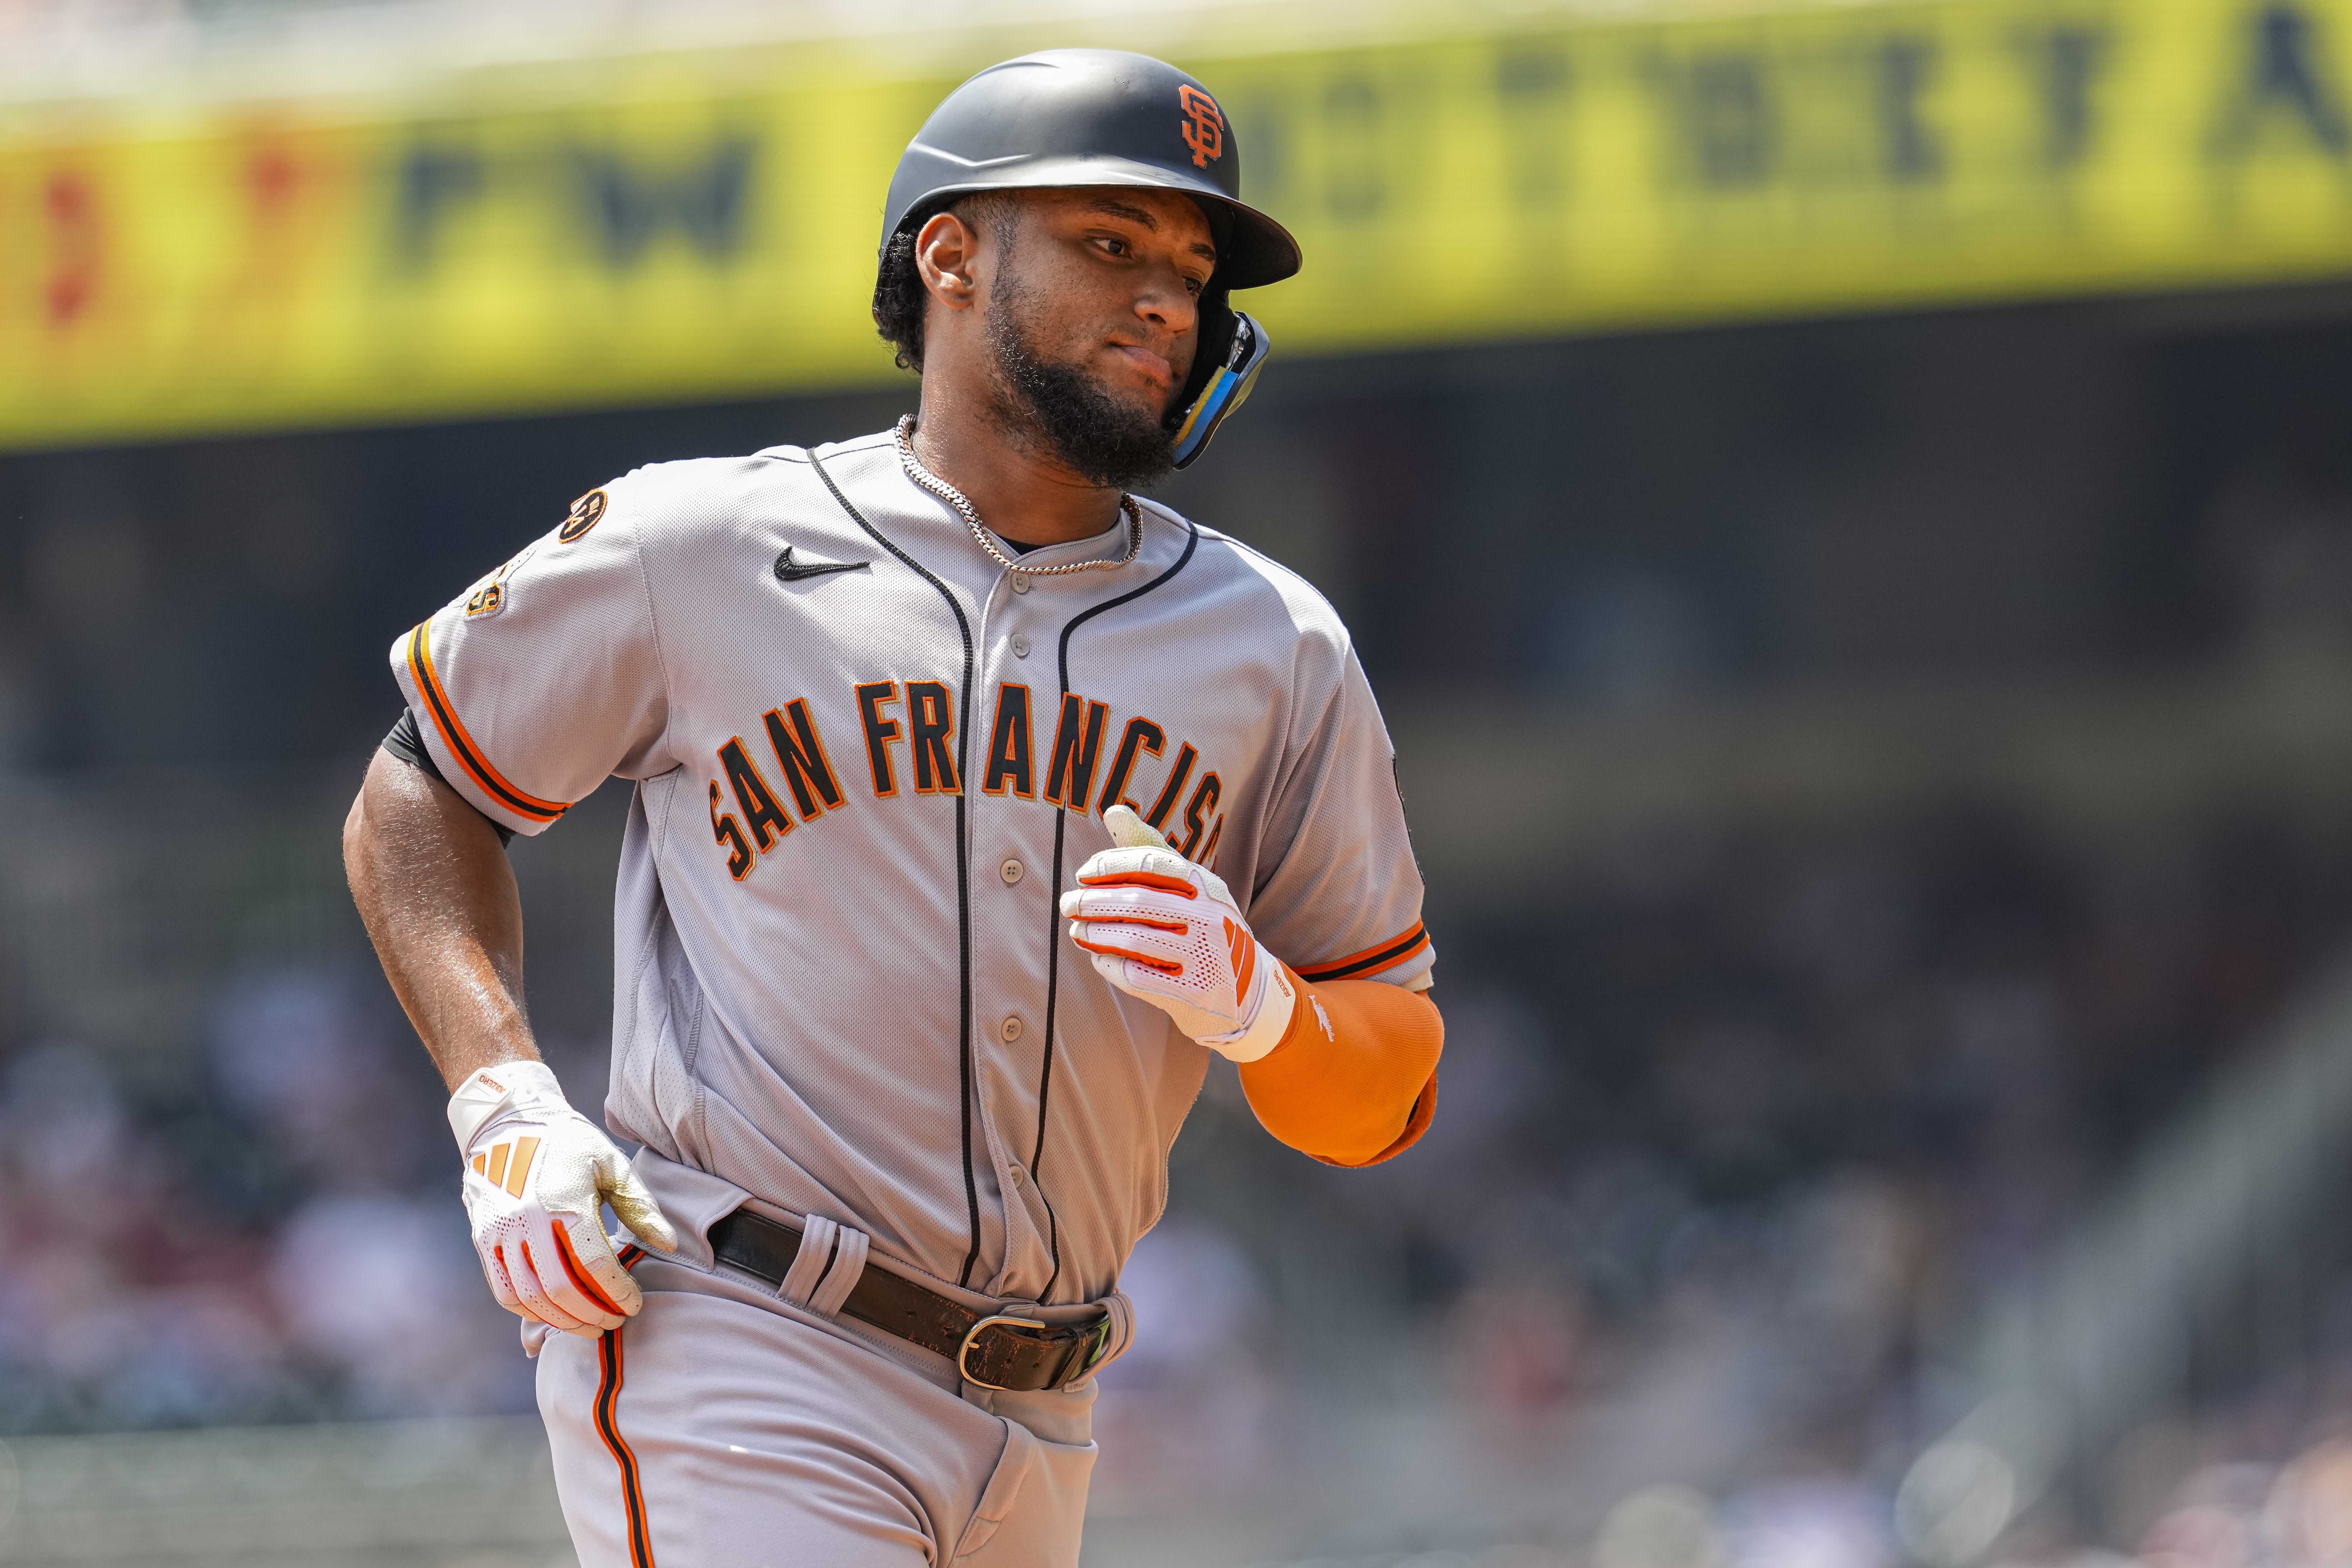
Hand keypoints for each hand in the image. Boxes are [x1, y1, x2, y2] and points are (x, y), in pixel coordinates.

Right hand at [447, 1060, 676, 1336]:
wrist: (509, 1122)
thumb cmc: (569, 1143)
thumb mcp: (612, 1164)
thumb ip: (640, 1206)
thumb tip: (669, 1244)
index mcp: (564, 1199)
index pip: (594, 1263)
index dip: (618, 1291)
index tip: (635, 1303)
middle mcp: (527, 1219)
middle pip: (561, 1288)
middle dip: (593, 1313)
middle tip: (615, 1320)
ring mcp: (499, 1231)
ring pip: (529, 1296)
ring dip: (562, 1320)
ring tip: (589, 1324)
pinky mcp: (483, 1238)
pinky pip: (504, 1289)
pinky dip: (530, 1309)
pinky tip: (555, 1312)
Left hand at [1061, 805, 1296, 1062]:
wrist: (1247, 990)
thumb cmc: (1206, 926)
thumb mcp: (1191, 886)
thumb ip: (1151, 850)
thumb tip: (1114, 811)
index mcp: (1207, 884)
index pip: (1150, 862)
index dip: (1110, 865)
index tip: (1082, 873)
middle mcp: (1209, 916)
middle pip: (1137, 900)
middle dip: (1092, 901)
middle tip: (1066, 903)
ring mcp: (1204, 955)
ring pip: (1133, 939)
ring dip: (1094, 933)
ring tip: (1076, 930)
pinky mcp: (1193, 991)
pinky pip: (1137, 977)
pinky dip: (1110, 964)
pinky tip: (1097, 957)